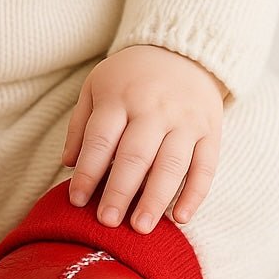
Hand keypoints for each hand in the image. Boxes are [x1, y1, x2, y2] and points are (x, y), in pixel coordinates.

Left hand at [61, 45, 224, 232]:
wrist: (182, 50)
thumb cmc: (130, 76)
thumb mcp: (97, 86)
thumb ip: (81, 124)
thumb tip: (68, 163)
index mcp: (119, 97)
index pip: (100, 140)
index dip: (87, 172)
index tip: (76, 200)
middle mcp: (153, 109)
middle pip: (134, 157)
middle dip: (119, 192)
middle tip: (106, 222)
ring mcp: (185, 120)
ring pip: (170, 166)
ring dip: (154, 200)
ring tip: (139, 228)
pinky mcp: (210, 131)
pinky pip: (205, 167)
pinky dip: (194, 195)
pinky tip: (179, 218)